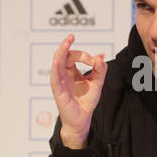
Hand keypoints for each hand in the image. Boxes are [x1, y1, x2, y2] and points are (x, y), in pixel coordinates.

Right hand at [50, 34, 107, 148]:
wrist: (83, 119)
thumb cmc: (86, 101)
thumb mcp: (97, 82)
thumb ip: (100, 70)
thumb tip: (101, 55)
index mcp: (71, 71)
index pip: (74, 56)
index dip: (84, 55)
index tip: (95, 62)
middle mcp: (64, 75)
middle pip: (63, 56)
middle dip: (68, 46)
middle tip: (71, 37)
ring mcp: (59, 82)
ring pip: (57, 63)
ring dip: (61, 51)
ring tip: (66, 42)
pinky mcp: (58, 92)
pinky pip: (55, 79)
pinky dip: (55, 69)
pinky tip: (58, 61)